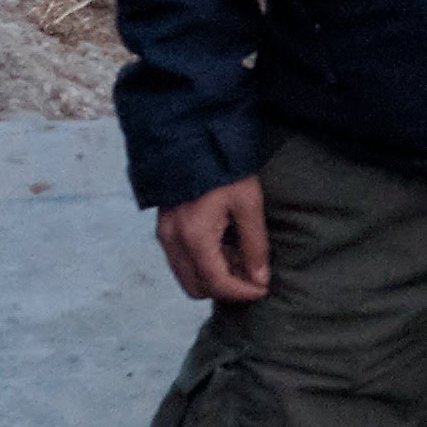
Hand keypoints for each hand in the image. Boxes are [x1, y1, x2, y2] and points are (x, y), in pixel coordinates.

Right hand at [156, 175, 267, 303]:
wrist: (192, 135)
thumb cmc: (223, 166)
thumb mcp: (248, 202)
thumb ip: (254, 244)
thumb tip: (260, 279)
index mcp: (194, 236)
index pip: (217, 283)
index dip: (243, 292)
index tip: (263, 288)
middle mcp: (172, 241)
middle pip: (197, 288)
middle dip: (226, 288)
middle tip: (252, 273)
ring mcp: (163, 235)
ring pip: (187, 276)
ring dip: (214, 276)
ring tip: (240, 255)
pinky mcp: (163, 228)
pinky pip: (181, 260)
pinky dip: (203, 262)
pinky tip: (224, 244)